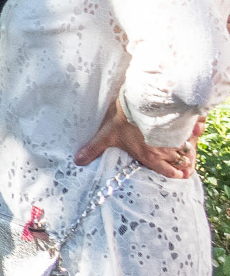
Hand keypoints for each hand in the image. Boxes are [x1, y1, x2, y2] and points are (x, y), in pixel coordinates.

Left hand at [74, 100, 200, 178]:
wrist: (143, 100)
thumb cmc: (125, 119)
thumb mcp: (107, 134)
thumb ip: (94, 148)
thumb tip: (77, 161)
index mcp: (150, 156)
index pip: (168, 171)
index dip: (173, 174)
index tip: (178, 174)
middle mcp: (167, 150)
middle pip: (182, 162)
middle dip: (184, 164)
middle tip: (185, 165)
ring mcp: (178, 136)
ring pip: (190, 148)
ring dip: (190, 149)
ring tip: (189, 148)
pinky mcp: (185, 122)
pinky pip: (197, 130)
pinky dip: (197, 130)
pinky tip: (196, 127)